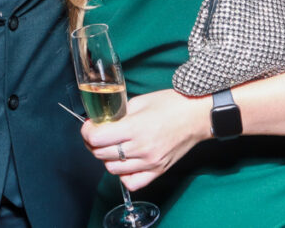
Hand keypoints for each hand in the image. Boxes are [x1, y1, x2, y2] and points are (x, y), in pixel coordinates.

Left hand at [80, 89, 210, 191]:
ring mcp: (149, 162)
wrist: (197, 116)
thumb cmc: (172, 104)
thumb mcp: (141, 101)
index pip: (97, 138)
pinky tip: (125, 163)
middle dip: (93, 143)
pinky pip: (132, 182)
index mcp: (135, 128)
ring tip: (111, 147)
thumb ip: (120, 113)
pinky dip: (123, 174)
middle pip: (101, 154)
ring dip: (106, 158)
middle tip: (97, 134)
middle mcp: (141, 148)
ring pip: (112, 169)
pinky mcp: (158, 171)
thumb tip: (103, 120)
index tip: (89, 126)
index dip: (87, 131)